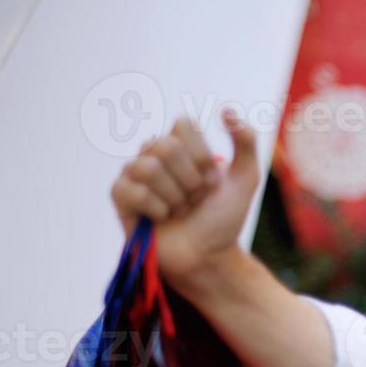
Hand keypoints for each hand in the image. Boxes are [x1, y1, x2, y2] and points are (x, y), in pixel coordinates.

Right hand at [110, 109, 261, 285]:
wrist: (209, 257)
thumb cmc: (223, 220)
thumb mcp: (246, 179)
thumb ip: (245, 142)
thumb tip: (226, 109)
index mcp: (181, 145)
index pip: (184, 125)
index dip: (203, 156)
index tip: (212, 180)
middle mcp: (154, 154)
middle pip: (165, 146)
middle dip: (190, 180)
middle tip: (195, 199)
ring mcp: (134, 174)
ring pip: (148, 167)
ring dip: (175, 196)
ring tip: (179, 210)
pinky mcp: (120, 197)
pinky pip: (132, 190)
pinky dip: (156, 209)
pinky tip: (162, 219)